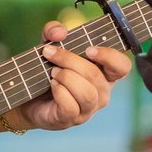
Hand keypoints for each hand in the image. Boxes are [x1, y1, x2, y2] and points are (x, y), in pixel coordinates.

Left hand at [17, 22, 132, 131]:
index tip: (89, 49)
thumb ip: (54, 31)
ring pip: (86, 92)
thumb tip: (60, 32)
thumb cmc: (47, 71)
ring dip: (65, 77)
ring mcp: (88, 109)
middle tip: (50, 52)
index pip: (123, 66)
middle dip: (70, 60)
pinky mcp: (71, 119)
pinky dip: (59, 91)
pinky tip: (52, 85)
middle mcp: (101, 93)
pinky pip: (70, 105)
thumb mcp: (50, 45)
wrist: (28, 98)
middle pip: (95, 75)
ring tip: (52, 72)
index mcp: (105, 74)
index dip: (109, 57)